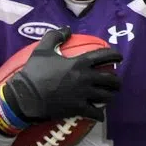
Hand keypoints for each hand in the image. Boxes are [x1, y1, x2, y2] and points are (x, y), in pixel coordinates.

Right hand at [3, 26, 121, 123]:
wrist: (25, 96)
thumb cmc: (33, 72)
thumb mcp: (42, 49)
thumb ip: (56, 36)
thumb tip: (67, 29)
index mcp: (79, 63)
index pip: (104, 56)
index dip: (115, 55)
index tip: (119, 57)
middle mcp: (85, 79)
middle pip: (110, 79)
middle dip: (116, 81)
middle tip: (116, 82)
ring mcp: (83, 95)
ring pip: (106, 97)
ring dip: (110, 96)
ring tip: (109, 96)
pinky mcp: (78, 109)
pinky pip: (95, 113)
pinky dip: (99, 115)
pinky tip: (100, 115)